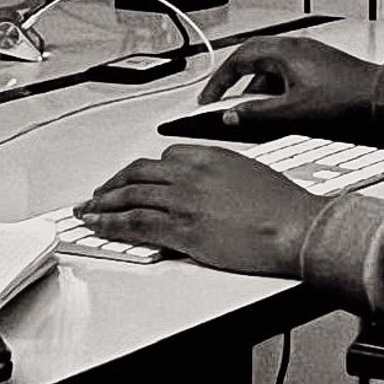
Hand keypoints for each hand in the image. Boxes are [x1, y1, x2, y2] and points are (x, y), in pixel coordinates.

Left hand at [77, 145, 318, 273]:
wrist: (296, 228)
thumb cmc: (286, 208)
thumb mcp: (254, 175)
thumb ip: (227, 177)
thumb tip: (217, 190)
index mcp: (211, 156)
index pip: (166, 156)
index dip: (144, 170)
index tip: (135, 178)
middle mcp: (192, 172)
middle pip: (139, 172)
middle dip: (114, 183)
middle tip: (100, 193)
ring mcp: (183, 200)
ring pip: (129, 196)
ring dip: (103, 203)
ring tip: (88, 211)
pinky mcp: (181, 228)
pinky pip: (134, 223)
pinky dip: (110, 223)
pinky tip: (98, 226)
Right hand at [197, 36, 382, 126]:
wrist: (381, 98)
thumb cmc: (345, 99)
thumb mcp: (292, 112)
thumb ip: (257, 114)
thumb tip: (232, 117)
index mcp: (284, 52)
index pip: (238, 59)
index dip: (219, 81)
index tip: (208, 99)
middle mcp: (295, 48)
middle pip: (251, 58)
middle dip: (234, 80)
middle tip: (222, 100)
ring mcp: (308, 55)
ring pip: (270, 68)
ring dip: (257, 88)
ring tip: (255, 113)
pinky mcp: (319, 66)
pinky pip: (286, 74)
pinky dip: (276, 90)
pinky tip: (281, 110)